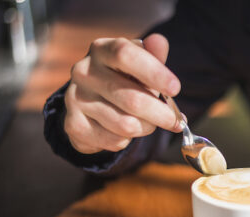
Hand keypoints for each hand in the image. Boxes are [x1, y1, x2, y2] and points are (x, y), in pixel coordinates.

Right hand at [63, 34, 180, 153]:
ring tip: (149, 122)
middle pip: (132, 99)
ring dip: (146, 128)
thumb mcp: (140, 63)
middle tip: (176, 121)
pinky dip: (129, 140)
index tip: (175, 89)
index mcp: (102, 49)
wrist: (91, 100)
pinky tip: (126, 131)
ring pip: (126, 125)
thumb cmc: (124, 78)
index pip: (126, 55)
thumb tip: (160, 42)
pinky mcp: (73, 125)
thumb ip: (153, 56)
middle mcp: (84, 72)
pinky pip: (115, 140)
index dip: (154, 73)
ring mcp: (75, 99)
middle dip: (161, 114)